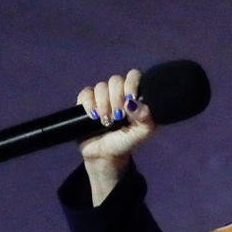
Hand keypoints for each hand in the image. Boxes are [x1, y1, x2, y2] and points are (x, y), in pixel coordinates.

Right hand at [75, 69, 156, 204]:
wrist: (106, 155)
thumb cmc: (127, 142)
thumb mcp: (142, 133)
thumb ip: (146, 117)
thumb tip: (133, 102)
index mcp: (134, 97)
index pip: (133, 76)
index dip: (131, 83)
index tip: (131, 99)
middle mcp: (118, 93)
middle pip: (115, 80)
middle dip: (116, 98)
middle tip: (118, 116)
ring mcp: (101, 97)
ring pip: (100, 87)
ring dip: (104, 105)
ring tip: (107, 122)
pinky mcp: (86, 103)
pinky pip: (85, 93)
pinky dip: (89, 104)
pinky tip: (93, 117)